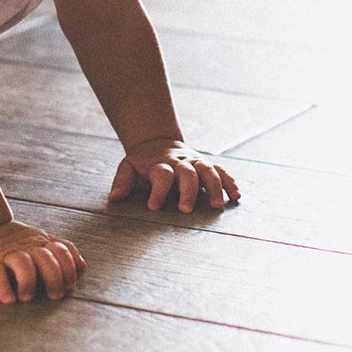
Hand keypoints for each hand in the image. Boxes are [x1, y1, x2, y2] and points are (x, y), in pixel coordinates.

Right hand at [0, 220, 85, 303]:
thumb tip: (82, 265)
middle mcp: (26, 248)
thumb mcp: (39, 242)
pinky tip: (8, 299)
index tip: (68, 286)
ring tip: (26, 298)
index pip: (62, 250)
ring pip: (22, 263)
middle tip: (54, 296)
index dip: (69, 268)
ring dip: (29, 282)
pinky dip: (3, 287)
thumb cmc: (14, 243)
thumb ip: (60, 251)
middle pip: (46, 258)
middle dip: (54, 278)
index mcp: (40, 243)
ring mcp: (6, 255)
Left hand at [109, 138, 240, 212]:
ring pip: (208, 170)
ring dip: (214, 187)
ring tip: (217, 206)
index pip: (161, 175)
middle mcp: (180, 162)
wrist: (157, 142)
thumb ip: (122, 182)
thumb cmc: (142, 163)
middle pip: (187, 173)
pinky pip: (221, 171)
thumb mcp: (128, 167)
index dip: (158, 190)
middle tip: (186, 209)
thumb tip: (115, 199)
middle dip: (188, 191)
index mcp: (160, 164)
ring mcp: (195, 162)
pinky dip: (230, 182)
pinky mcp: (207, 165)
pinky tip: (236, 196)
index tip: (154, 207)